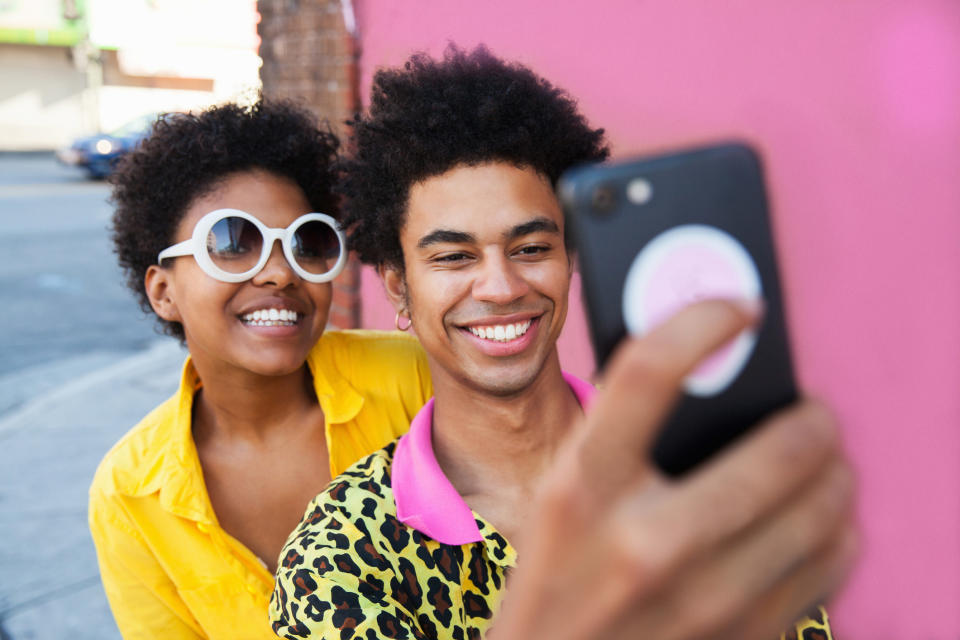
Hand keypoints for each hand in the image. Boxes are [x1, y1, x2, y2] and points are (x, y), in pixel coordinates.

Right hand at [493, 300, 857, 639]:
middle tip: (812, 412)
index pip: (645, 373)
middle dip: (812, 419)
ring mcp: (700, 600)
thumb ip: (615, 432)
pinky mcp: (741, 637)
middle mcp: (643, 544)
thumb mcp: (562, 494)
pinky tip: (816, 521)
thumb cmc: (557, 573)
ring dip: (834, 473)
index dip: (700, 322)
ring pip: (821, 512)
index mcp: (581, 489)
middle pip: (776, 451)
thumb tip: (703, 361)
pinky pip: (830, 568)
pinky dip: (837, 532)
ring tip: (822, 463)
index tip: (740, 309)